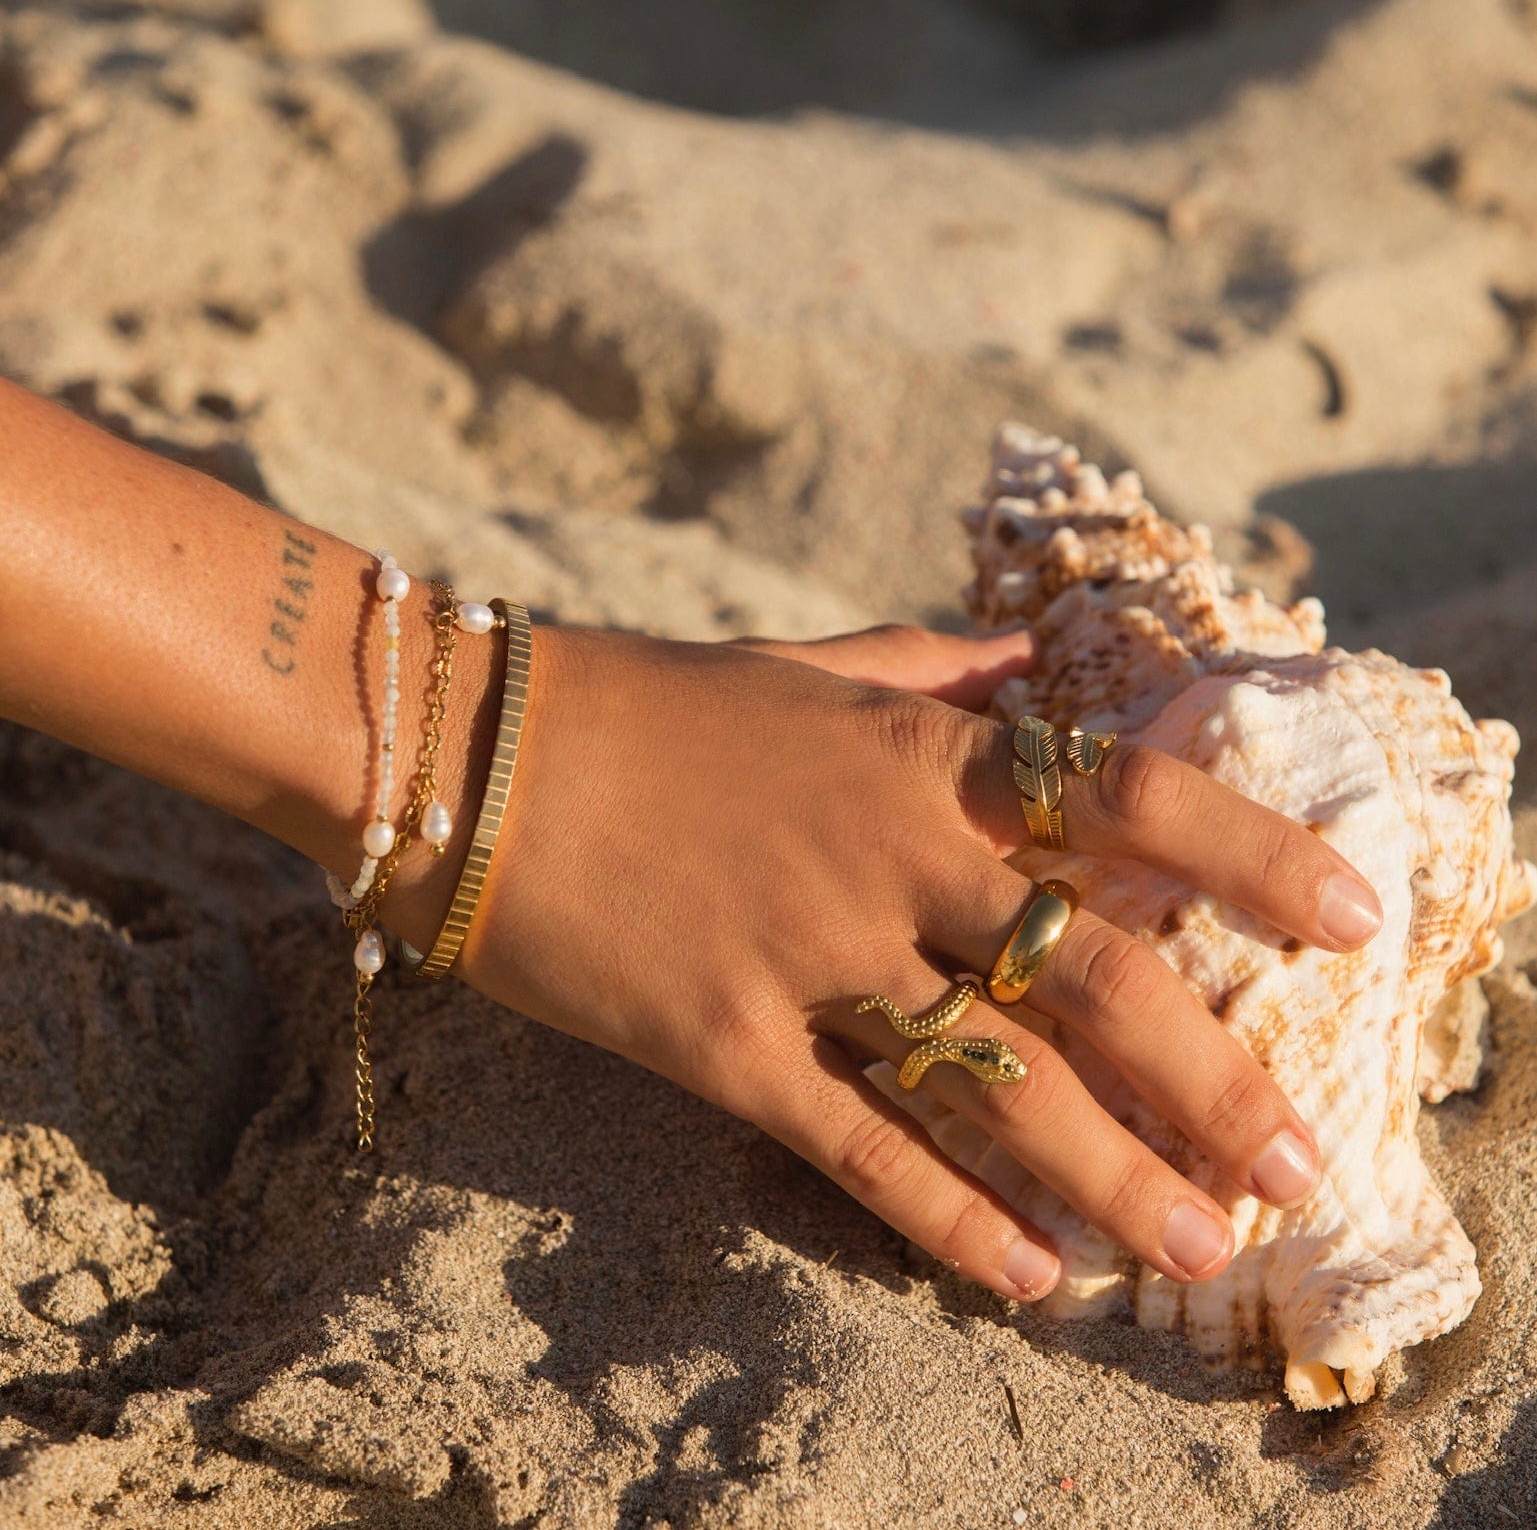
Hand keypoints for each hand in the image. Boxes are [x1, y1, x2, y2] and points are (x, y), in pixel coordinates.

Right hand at [432, 621, 1380, 1301]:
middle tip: (1298, 1164)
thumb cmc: (647, 702)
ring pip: (994, 1084)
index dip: (1253, 855)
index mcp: (917, 759)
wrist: (473, 751)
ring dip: (1114, 1176)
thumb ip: (926, 671)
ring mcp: (805, 956)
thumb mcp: (800, 667)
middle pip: (1091, 978)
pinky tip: (1028, 1274)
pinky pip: (856, 1143)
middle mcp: (886, 859)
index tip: (1353, 919)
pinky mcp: (720, 1042)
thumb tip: (1030, 667)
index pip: (1125, 799)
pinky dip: (949, 1215)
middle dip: (1213, 1075)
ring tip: (1201, 1250)